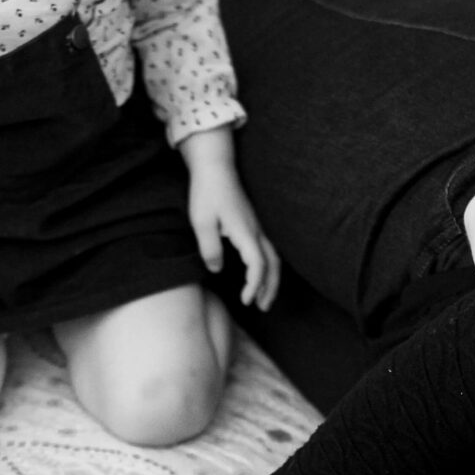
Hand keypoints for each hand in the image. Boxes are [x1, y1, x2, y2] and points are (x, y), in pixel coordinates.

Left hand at [185, 162, 278, 310]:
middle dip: (270, 288)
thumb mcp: (201, 222)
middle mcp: (256, 230)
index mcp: (245, 232)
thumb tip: (217, 269)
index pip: (258, 265)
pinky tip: (259, 273)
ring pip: (273, 257)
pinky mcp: (253, 223)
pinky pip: (268, 249)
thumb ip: (210, 248)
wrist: (215, 167)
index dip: (254, 285)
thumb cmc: (207, 192)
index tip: (245, 301)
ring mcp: (257, 226)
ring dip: (271, 279)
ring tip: (263, 297)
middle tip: (263, 307)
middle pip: (273, 264)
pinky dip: (268, 266)